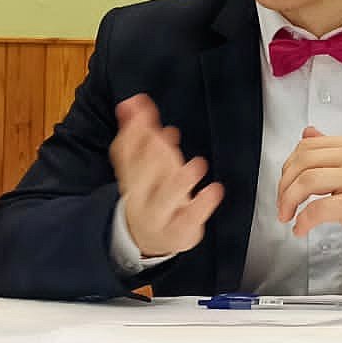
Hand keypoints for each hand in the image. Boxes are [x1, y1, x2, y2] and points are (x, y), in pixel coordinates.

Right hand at [111, 94, 224, 257]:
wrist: (149, 240)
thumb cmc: (152, 194)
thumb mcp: (145, 165)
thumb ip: (140, 134)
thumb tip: (132, 102)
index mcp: (130, 179)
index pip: (125, 154)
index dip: (132, 130)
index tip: (139, 106)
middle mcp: (140, 198)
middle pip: (142, 176)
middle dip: (151, 155)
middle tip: (164, 134)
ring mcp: (160, 215)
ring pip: (166, 199)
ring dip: (181, 181)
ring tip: (198, 164)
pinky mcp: (180, 230)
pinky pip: (190, 218)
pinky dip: (203, 204)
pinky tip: (215, 189)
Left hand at [275, 126, 341, 266]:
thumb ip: (331, 152)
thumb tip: (308, 134)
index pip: (308, 146)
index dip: (288, 167)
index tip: (285, 185)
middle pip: (304, 160)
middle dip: (284, 184)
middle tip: (283, 203)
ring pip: (307, 180)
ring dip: (289, 201)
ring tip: (288, 215)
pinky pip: (317, 208)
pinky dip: (303, 221)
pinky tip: (301, 228)